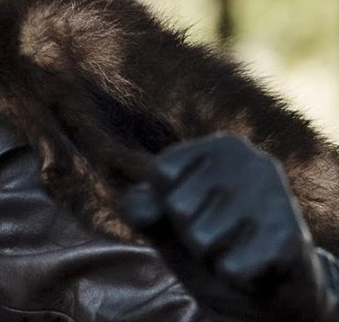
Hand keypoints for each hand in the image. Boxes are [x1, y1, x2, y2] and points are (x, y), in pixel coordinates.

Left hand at [121, 133, 338, 320]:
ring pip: (202, 240)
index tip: (194, 208)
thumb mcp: (164, 217)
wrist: (268, 284)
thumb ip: (139, 206)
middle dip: (188, 232)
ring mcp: (275, 198)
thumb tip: (149, 212)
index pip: (162, 172)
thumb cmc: (209, 235)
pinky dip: (232, 276)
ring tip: (236, 248)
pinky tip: (253, 266)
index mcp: (221, 146)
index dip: (167, 202)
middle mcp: (253, 162)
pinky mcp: (290, 239)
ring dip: (211, 256)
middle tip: (218, 233)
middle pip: (178, 208)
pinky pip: (231, 268)